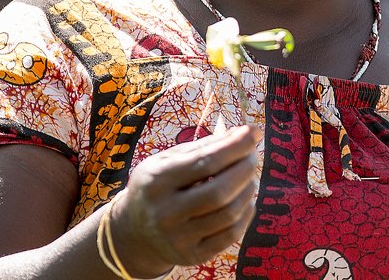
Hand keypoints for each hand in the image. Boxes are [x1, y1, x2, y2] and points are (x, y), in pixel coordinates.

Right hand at [111, 125, 261, 276]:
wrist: (134, 231)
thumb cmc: (157, 186)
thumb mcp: (168, 160)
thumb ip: (204, 146)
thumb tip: (245, 133)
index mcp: (157, 181)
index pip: (206, 161)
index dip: (236, 146)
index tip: (254, 132)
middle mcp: (165, 212)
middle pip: (220, 191)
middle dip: (245, 169)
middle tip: (252, 157)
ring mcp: (179, 238)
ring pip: (229, 213)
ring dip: (248, 190)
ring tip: (248, 178)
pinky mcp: (193, 256)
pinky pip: (231, 234)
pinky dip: (246, 213)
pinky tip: (245, 200)